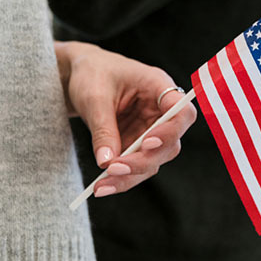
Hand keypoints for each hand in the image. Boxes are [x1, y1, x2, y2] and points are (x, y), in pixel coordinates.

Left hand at [55, 41, 197, 196]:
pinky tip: (102, 186)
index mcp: (158, 86)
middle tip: (113, 170)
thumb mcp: (94, 98)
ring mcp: (150, 129)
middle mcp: (160, 110)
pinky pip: (136, 166)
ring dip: (130, 176)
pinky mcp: (137, 143)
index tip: (146, 143)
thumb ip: (103, 129)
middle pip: (169, 143)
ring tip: (102, 186)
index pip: (181, 112)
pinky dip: (121, 178)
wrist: (79, 75)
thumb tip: (107, 163)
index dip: (170, 131)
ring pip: (153, 160)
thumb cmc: (92, 74)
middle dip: (142, 161)